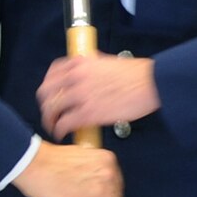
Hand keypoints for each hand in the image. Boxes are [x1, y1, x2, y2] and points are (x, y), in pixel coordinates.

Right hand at [14, 139, 125, 196]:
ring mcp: (103, 189)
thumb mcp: (79, 160)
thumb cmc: (49, 162)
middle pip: (118, 196)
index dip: (107, 193)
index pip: (117, 182)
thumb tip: (92, 188)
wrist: (35, 165)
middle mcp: (109, 173)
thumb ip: (91, 172)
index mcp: (106, 159)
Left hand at [37, 52, 158, 139]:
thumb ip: (92, 65)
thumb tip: (86, 69)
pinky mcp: (88, 113)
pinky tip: (62, 135)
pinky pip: (64, 124)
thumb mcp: (107, 61)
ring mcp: (80, 95)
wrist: (150, 83)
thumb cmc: (135, 74)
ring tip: (54, 127)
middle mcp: (75, 77)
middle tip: (50, 115)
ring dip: (50, 121)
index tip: (51, 96)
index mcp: (80, 63)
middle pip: (46, 93)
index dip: (49, 87)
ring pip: (51, 110)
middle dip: (45, 106)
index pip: (52, 73)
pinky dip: (59, 131)